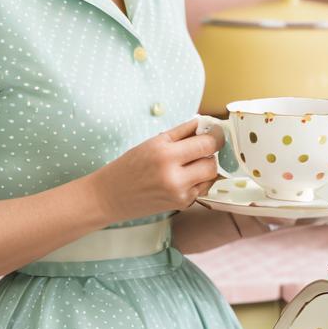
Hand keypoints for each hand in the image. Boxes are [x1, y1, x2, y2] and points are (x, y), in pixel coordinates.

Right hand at [89, 117, 224, 223]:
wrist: (111, 196)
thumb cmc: (130, 166)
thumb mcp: (153, 142)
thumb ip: (182, 132)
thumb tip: (205, 123)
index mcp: (165, 154)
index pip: (206, 144)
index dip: (216, 136)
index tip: (216, 132)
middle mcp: (174, 176)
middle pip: (212, 163)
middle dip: (210, 154)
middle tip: (200, 148)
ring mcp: (179, 194)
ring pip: (210, 177)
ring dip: (205, 168)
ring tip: (189, 163)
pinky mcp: (181, 205)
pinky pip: (202, 189)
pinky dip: (198, 181)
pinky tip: (182, 177)